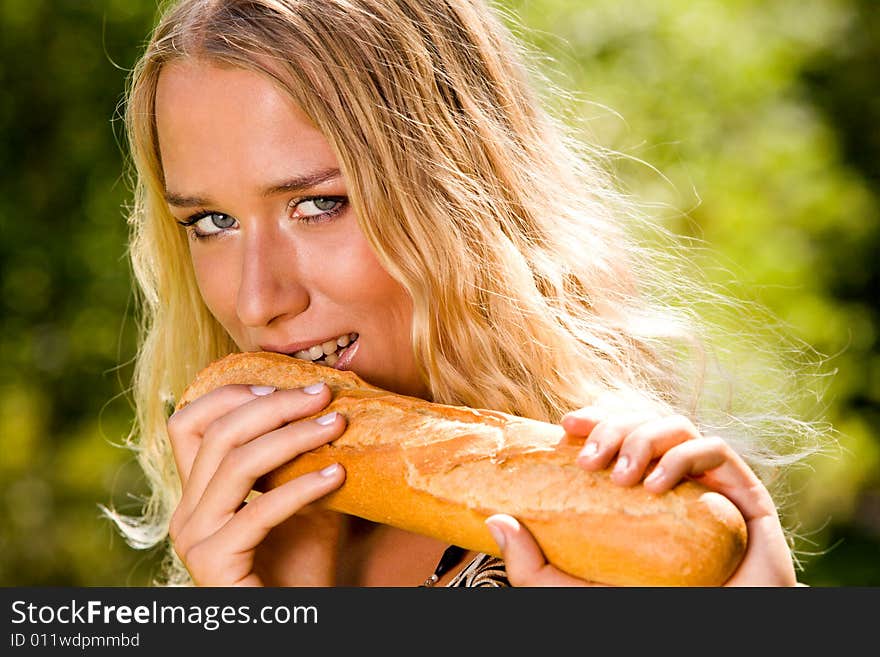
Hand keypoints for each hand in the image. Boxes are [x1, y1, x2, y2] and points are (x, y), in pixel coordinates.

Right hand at [166, 382, 346, 585]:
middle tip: (325, 395)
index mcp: (199, 491)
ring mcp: (195, 539)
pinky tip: (339, 475)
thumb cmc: (305, 565)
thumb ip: (301, 457)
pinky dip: (302, 487)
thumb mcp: (305, 498)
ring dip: (293, 436)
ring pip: (236, 463)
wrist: (300, 619)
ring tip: (338, 425)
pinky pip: (258, 511)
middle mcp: (186, 512)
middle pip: (218, 433)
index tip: (288, 384)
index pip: (190, 421)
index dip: (235, 394)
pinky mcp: (213, 564)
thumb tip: (330, 403)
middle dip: (276, 405)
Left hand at [486, 407, 796, 586]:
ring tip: (624, 477)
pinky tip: (658, 486)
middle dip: (614, 428)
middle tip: (589, 461)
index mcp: (639, 491)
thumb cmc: (642, 615)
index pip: (617, 434)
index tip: (566, 426)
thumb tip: (495, 521)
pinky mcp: (746, 499)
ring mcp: (710, 487)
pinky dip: (684, 457)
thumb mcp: (571, 593)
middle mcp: (675, 480)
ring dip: (644, 438)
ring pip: (677, 426)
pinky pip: (718, 451)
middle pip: (644, 422)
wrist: (711, 640)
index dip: (595, 419)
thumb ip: (532, 566)